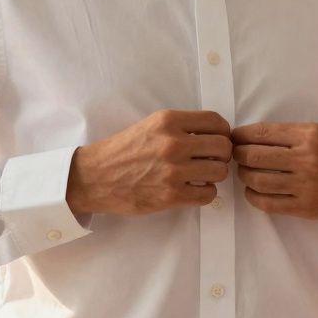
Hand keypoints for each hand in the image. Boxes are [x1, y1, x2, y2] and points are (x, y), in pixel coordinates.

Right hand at [66, 110, 230, 214]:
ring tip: (201, 175)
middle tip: (211, 160)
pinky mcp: (171, 195)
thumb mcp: (151, 125)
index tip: (217, 139)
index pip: (216, 122)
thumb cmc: (123, 151)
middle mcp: (173, 144)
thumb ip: (181, 126)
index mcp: (168, 121)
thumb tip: (215, 134)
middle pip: (223, 147)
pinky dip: (206, 193)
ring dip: (214, 175)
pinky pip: (208, 194)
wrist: (94, 177)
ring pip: (220, 171)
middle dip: (221, 154)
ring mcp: (173, 171)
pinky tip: (194, 189)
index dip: (223, 132)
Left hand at [231, 122, 317, 223]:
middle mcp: (307, 159)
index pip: (262, 133)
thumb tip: (249, 137)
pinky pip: (267, 203)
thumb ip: (289, 134)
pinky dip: (252, 196)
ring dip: (244, 175)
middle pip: (254, 156)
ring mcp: (305, 185)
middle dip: (238, 154)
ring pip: (257, 180)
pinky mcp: (305, 207)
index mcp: (309, 135)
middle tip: (236, 155)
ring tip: (245, 172)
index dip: (241, 135)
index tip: (235, 138)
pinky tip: (253, 190)